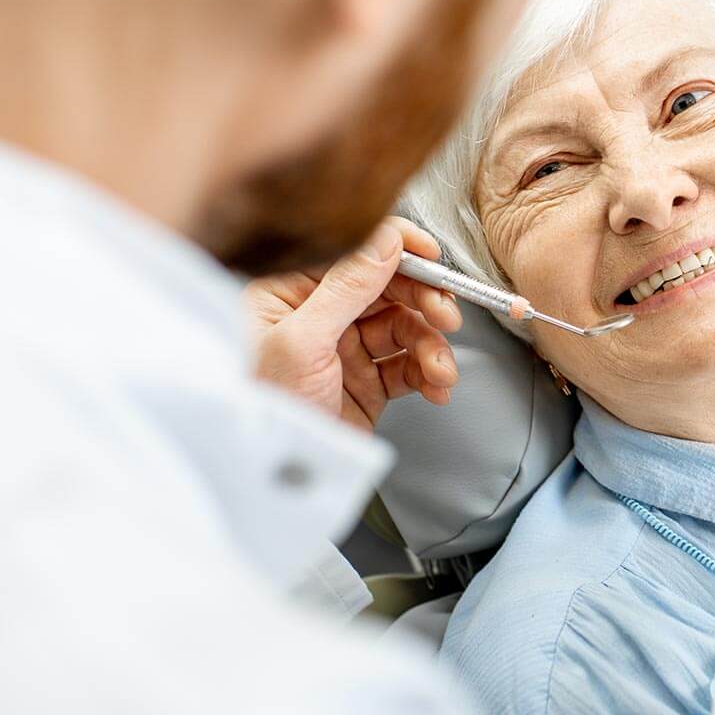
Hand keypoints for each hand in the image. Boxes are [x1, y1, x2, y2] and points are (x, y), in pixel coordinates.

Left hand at [246, 217, 461, 432]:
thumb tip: (385, 240)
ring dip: (431, 347)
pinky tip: (436, 386)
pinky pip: (408, 366)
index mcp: (291, 291)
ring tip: (441, 370)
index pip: (354, 253)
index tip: (431, 257)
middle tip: (447, 317)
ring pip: (405, 328)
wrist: (276, 474)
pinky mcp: (365, 382)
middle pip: (388, 288)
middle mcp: (320, 314)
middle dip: (424, 302)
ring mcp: (345, 348)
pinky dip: (428, 374)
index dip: (398, 249)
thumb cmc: (266, 409)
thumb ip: (346, 287)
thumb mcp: (303, 340)